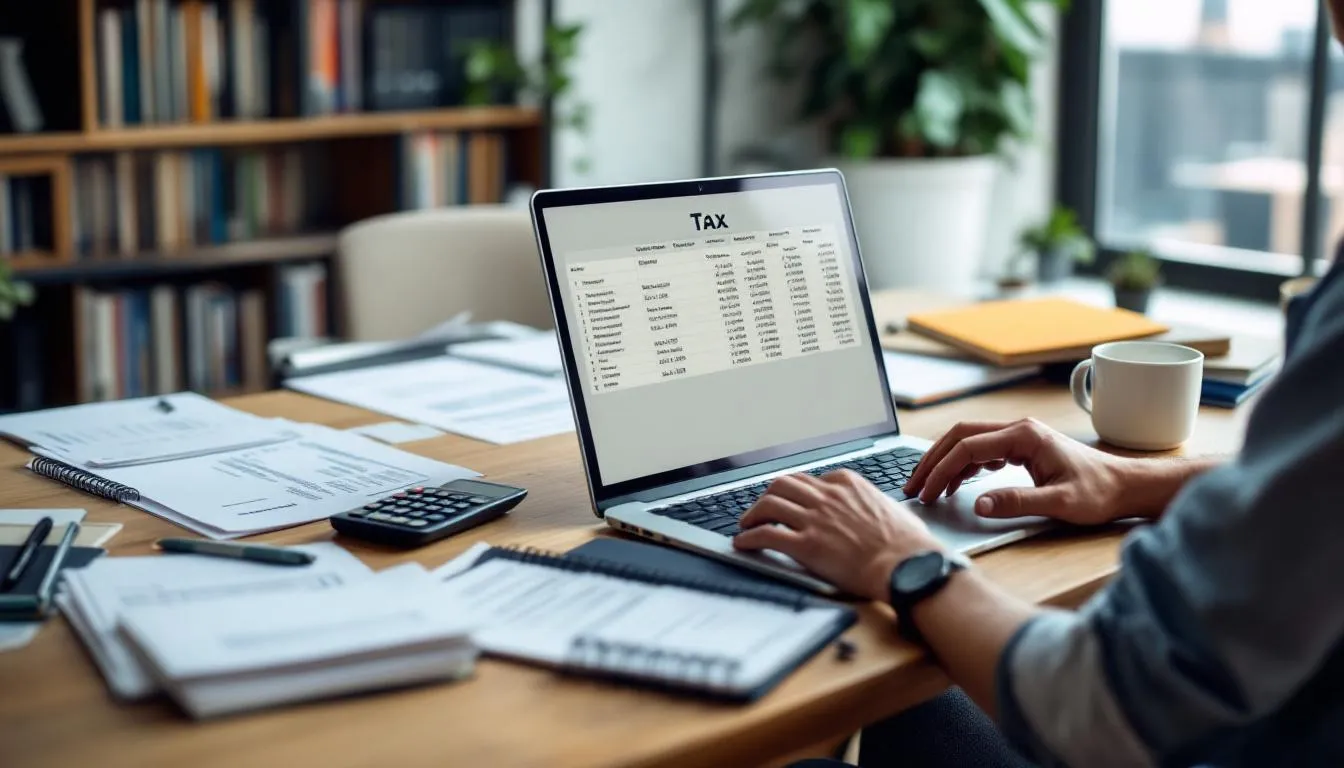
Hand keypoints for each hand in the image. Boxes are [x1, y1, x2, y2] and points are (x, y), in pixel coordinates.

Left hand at [733, 471, 943, 601]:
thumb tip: (874, 511)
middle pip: (783, 484)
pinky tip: (742, 543)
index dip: (796, 491)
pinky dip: (749, 538)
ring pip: (769, 504)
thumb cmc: (909, 545)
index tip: (791, 501)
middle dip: (768, 495)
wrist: (909, 566)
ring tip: (746, 524)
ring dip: (752, 514)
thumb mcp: (891, 510)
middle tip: (761, 508)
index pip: (811, 479)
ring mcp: (815, 519)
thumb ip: (873, 504)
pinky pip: (767, 535)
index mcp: (848, 484)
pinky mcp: (807, 545)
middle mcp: (828, 496)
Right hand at [903, 418, 1134, 524]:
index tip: (926, 492)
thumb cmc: (1099, 492)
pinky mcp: (1022, 448)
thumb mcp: (1059, 503)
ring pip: (968, 441)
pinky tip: (956, 484)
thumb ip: (1017, 502)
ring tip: (927, 487)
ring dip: (945, 462)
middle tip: (914, 486)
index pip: (968, 447)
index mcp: (1024, 436)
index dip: (941, 469)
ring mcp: (1020, 437)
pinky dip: (962, 465)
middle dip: (933, 460)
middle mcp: (1019, 430)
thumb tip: (979, 505)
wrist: (1125, 486)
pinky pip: (982, 450)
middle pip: (960, 436)